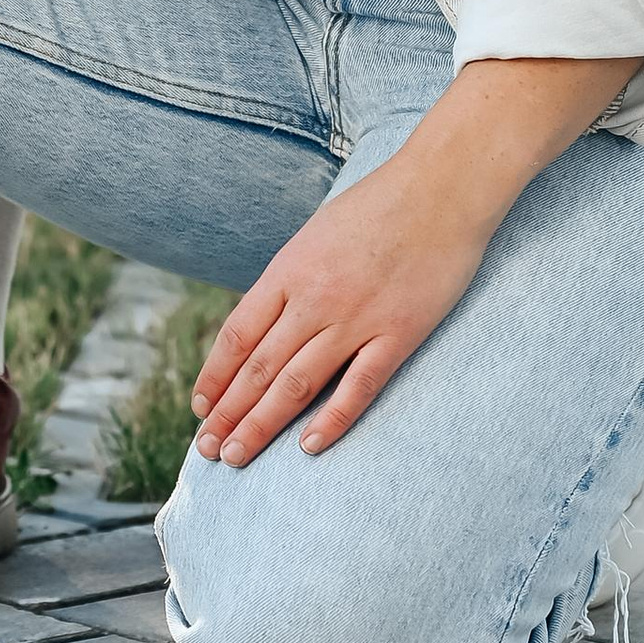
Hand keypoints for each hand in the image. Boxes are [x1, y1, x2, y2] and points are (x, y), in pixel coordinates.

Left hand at [191, 156, 490, 464]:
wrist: (443, 186)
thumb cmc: (380, 204)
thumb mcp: (317, 233)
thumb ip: (291, 278)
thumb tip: (265, 320)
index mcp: (289, 270)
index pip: (237, 335)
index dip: (215, 376)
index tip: (200, 407)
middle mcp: (314, 298)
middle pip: (259, 367)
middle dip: (228, 413)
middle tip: (208, 450)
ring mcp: (356, 318)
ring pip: (297, 384)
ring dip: (262, 424)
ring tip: (237, 457)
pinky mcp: (399, 333)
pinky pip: (359, 386)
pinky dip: (331, 420)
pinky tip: (307, 447)